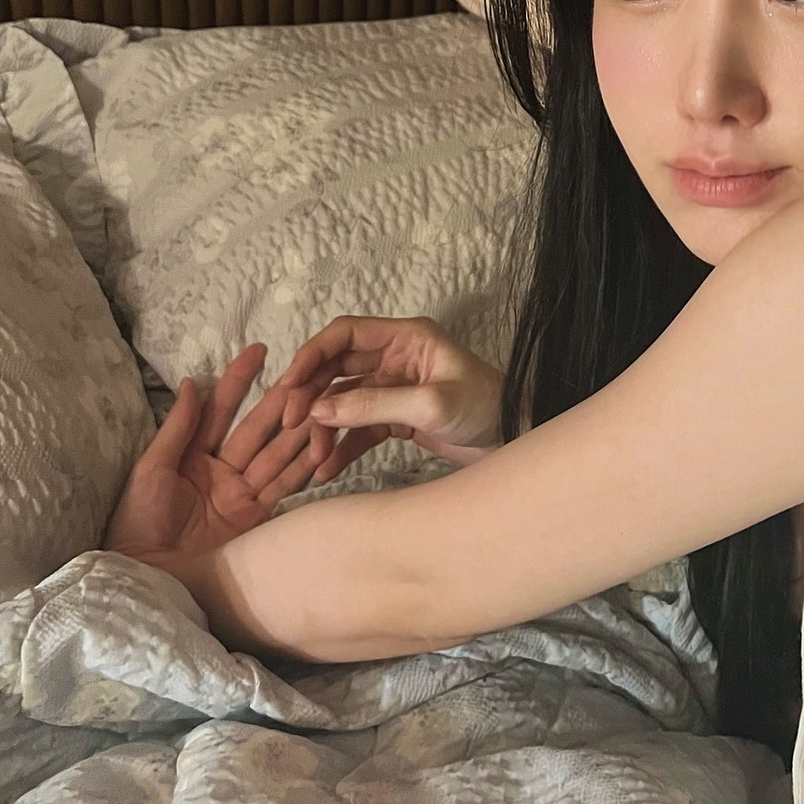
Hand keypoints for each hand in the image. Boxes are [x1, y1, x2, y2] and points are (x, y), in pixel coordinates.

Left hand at [104, 344, 332, 568]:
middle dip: (280, 401)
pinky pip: (285, 485)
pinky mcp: (258, 518)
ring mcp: (242, 494)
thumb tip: (192, 381)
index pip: (221, 409)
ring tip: (322, 403)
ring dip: (299, 429)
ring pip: (277, 453)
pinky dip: (304, 465)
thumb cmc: (138, 522)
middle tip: (306, 375)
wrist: (149, 576)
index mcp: (192, 455)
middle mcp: (222, 470)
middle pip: (257, 428)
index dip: (238, 379)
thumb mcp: (152, 470)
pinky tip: (322, 443)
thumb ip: (177, 428)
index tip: (259, 349)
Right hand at [272, 315, 503, 481]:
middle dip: (310, 396)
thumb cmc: (486, 408)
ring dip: (324, 427)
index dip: (312, 355)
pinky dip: (342, 447)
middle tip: (290, 424)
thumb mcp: (431, 404)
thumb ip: (375, 405)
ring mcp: (394, 389)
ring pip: (343, 403)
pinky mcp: (397, 418)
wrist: (514, 440)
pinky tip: (327, 469)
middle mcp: (395, 358)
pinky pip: (359, 429)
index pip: (345, 335)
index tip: (288, 385)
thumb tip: (319, 410)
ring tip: (313, 457)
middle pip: (336, 369)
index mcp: (406, 338)